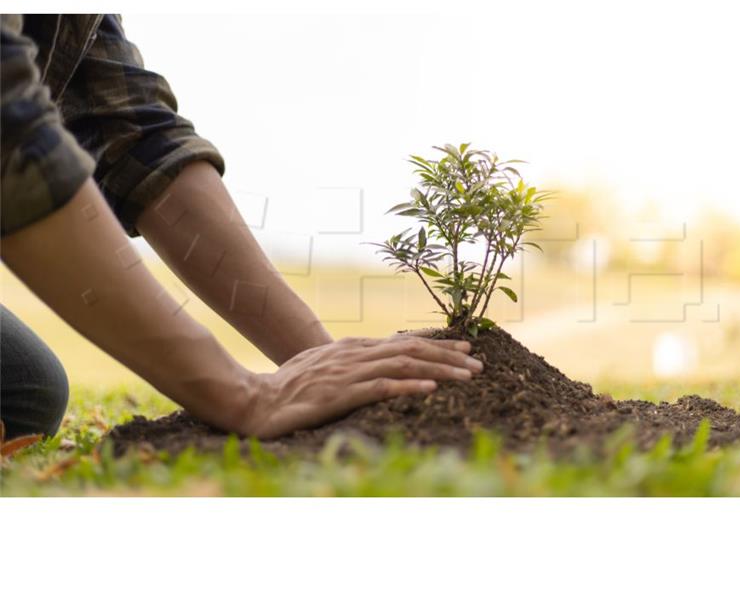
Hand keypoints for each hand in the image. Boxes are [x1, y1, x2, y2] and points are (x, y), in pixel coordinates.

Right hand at [238, 335, 481, 438]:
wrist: (255, 401)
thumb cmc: (288, 387)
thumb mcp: (323, 367)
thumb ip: (350, 363)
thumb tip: (375, 364)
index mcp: (353, 348)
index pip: (403, 342)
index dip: (437, 345)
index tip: (464, 349)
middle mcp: (355, 354)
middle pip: (411, 350)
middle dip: (448, 355)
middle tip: (478, 363)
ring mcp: (348, 373)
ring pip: (403, 364)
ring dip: (439, 369)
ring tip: (468, 376)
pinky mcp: (340, 394)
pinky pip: (380, 387)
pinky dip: (408, 385)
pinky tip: (431, 388)